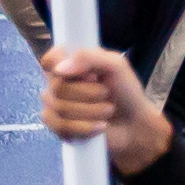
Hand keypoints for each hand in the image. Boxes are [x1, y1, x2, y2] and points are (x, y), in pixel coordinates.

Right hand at [40, 44, 171, 169]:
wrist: (134, 124)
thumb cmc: (125, 91)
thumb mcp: (116, 65)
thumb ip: (88, 57)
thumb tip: (59, 69)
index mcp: (69, 64)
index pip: (50, 60)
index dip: (63, 68)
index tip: (88, 73)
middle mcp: (58, 83)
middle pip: (57, 87)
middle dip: (89, 93)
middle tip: (106, 94)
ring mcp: (55, 106)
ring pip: (60, 108)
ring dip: (92, 111)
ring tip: (108, 110)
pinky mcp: (59, 128)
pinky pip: (61, 127)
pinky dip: (86, 127)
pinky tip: (100, 126)